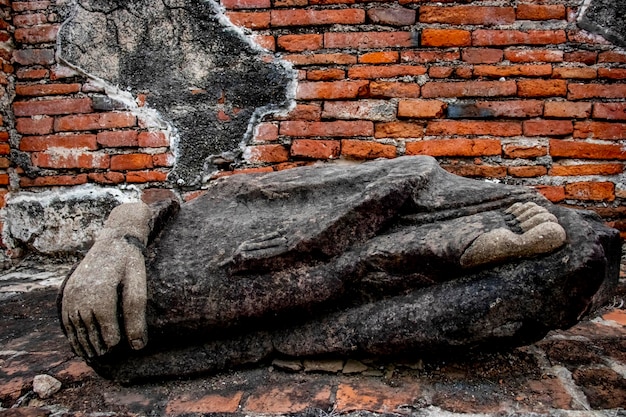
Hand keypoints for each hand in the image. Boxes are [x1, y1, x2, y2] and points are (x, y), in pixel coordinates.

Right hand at [60, 203, 150, 357]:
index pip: (108, 331)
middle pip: (91, 333)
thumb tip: (137, 347)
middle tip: (106, 357)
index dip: (115, 343)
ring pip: (76, 329)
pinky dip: (72, 334)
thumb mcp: (138, 286)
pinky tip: (78, 343)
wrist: (114, 240)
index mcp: (102, 296)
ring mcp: (72, 295)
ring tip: (93, 355)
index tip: (121, 348)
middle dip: (99, 347)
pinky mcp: (67, 292)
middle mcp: (83, 296)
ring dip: (84, 344)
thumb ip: (137, 315)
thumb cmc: (131, 263)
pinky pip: (66, 320)